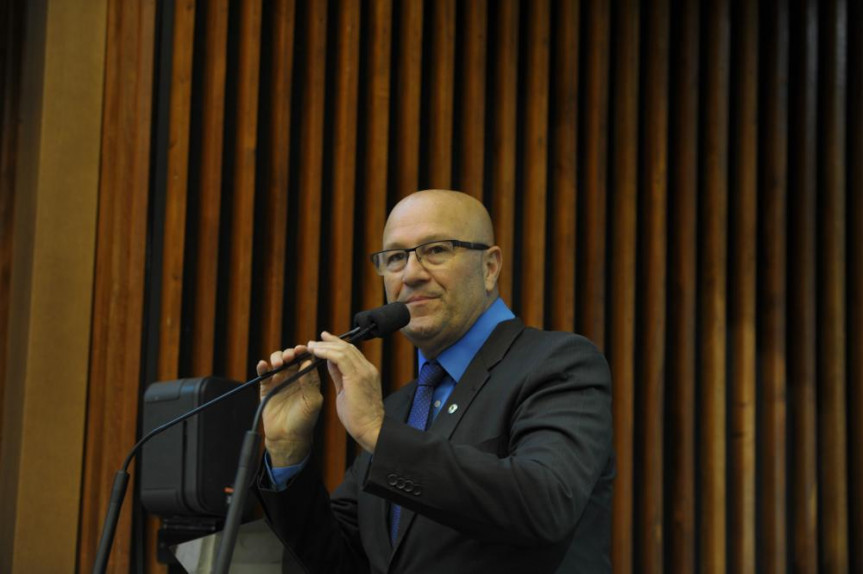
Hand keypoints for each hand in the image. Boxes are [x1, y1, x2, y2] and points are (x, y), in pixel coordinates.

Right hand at [257, 345, 322, 466]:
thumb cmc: (304, 420)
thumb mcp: (312, 401)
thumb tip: (307, 362)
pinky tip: (263, 365)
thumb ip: (310, 382)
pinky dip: (262, 367)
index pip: (307, 359)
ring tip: (278, 364)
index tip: (303, 349)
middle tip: (289, 357)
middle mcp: (294, 376)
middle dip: (290, 353)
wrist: (288, 437)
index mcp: (308, 378)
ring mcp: (280, 380)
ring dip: (277, 358)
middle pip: (291, 357)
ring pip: (277, 362)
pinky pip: (263, 374)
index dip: (305, 352)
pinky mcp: (267, 387)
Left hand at [307, 332, 384, 452]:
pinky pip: (341, 358)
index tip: (323, 341)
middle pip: (348, 347)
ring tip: (312, 345)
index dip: (336, 345)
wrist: (372, 430)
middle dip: (330, 342)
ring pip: (344, 350)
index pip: (351, 352)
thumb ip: (339, 376)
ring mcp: (365, 372)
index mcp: (367, 373)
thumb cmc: (359, 418)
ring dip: (326, 346)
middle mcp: (368, 369)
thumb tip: (329, 362)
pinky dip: (327, 353)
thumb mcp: (346, 392)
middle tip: (315, 340)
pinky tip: (316, 352)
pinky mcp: (358, 377)